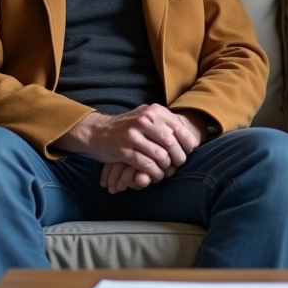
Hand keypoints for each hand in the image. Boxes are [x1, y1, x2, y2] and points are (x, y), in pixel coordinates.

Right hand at [94, 110, 210, 193]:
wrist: (97, 131)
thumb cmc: (126, 126)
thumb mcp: (145, 116)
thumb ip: (164, 122)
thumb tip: (188, 135)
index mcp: (152, 111)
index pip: (178, 127)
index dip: (187, 141)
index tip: (190, 150)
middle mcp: (143, 121)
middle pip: (171, 142)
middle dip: (179, 156)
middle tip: (179, 163)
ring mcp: (133, 136)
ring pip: (160, 155)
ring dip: (166, 166)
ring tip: (167, 170)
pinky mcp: (124, 151)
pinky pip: (146, 165)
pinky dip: (155, 173)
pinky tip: (156, 176)